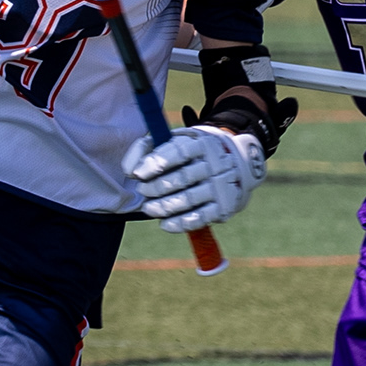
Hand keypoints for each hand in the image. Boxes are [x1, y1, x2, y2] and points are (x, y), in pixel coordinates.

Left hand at [126, 122, 262, 232]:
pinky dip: (180, 223)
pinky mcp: (223, 206)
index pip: (179, 152)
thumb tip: (130, 171)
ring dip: (165, 206)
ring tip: (149, 208)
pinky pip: (200, 218)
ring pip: (189, 199)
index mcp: (201, 143)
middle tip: (143, 191)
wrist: (235, 164)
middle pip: (183, 177)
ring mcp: (220, 186)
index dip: (156, 163)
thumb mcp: (174, 141)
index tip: (138, 174)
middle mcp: (215, 163)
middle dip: (157, 187)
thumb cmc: (192, 153)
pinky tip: (165, 224)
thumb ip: (146, 148)